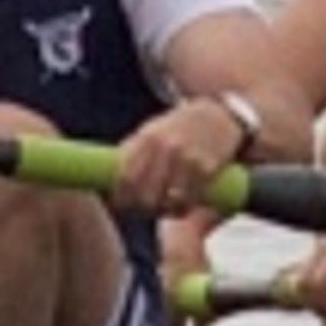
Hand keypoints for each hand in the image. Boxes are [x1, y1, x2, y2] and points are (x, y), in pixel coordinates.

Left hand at [116, 90, 250, 217]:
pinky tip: (180, 208)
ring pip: (166, 201)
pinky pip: (189, 199)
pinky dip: (182, 209)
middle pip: (143, 194)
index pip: (124, 177)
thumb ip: (131, 151)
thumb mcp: (152, 129)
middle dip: (139, 209)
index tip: (119, 205)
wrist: (220, 113)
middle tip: (141, 212)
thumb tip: (105, 182)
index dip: (119, 198)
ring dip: (162, 212)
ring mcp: (187, 158)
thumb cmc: (179, 126)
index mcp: (147, 137)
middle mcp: (166, 147)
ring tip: (161, 210)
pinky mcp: (207, 168)